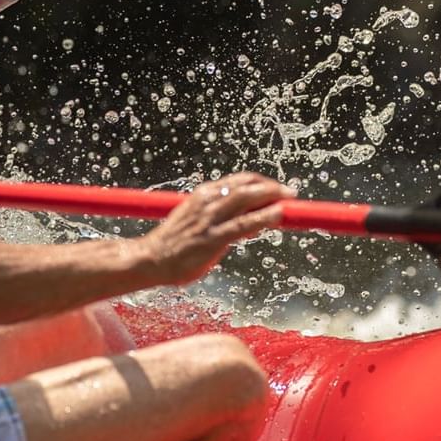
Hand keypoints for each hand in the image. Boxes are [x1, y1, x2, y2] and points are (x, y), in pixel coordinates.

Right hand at [138, 173, 291, 284]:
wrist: (150, 259)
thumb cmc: (172, 245)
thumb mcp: (194, 222)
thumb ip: (218, 220)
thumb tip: (245, 226)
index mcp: (203, 195)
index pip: (238, 181)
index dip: (260, 182)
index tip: (276, 188)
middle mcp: (207, 201)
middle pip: (246, 185)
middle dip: (271, 186)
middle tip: (290, 192)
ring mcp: (210, 219)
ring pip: (246, 199)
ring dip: (271, 196)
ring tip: (290, 199)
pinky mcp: (213, 238)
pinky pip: (243, 224)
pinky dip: (264, 216)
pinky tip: (278, 215)